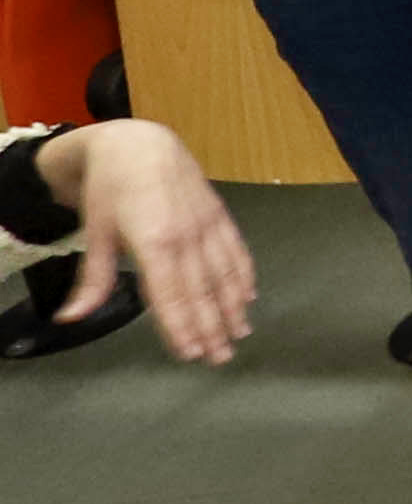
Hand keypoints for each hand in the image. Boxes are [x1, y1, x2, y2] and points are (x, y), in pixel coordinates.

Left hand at [42, 121, 252, 364]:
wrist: (141, 144)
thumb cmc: (112, 189)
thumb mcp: (95, 233)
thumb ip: (94, 280)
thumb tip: (70, 318)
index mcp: (154, 240)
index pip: (171, 293)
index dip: (181, 325)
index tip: (189, 353)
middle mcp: (187, 235)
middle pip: (202, 290)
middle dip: (212, 327)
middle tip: (219, 359)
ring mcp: (208, 224)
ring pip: (225, 274)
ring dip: (233, 307)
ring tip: (239, 336)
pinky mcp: (219, 215)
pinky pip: (236, 251)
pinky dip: (244, 276)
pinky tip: (249, 297)